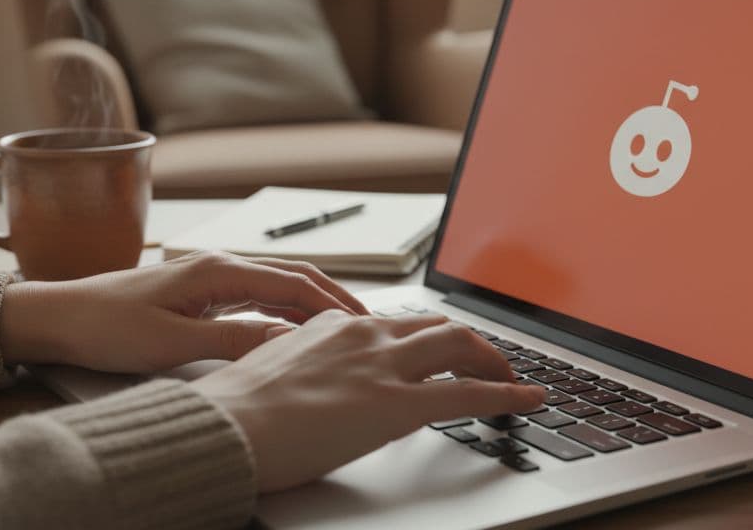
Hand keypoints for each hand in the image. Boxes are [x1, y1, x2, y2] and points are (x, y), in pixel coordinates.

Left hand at [0, 251, 368, 372]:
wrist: (61, 317)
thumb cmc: (107, 326)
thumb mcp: (174, 343)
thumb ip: (234, 340)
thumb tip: (286, 343)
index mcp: (219, 270)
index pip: (294, 282)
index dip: (334, 302)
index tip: (364, 322)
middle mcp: (219, 264)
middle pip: (293, 277)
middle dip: (334, 298)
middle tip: (368, 324)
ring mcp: (211, 275)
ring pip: (277, 284)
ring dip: (311, 303)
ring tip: (343, 328)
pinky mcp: (201, 290)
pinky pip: (256, 295)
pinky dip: (285, 309)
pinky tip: (295, 328)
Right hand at [190, 310, 545, 491]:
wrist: (225, 428)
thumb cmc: (237, 413)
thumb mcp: (277, 377)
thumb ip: (312, 374)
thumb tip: (328, 393)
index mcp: (332, 325)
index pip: (394, 325)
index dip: (426, 341)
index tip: (438, 353)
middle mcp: (364, 334)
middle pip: (437, 326)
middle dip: (472, 342)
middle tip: (490, 362)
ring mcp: (384, 364)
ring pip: (460, 345)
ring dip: (494, 361)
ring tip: (513, 381)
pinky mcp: (397, 402)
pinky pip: (468, 392)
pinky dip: (507, 394)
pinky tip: (527, 401)